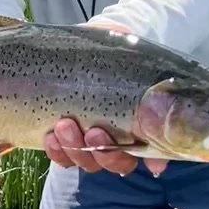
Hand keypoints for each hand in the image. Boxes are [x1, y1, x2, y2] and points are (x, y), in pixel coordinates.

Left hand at [48, 20, 168, 176]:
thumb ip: (139, 65)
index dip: (152, 158)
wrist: (62, 46)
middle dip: (107, 153)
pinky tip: (51, 136)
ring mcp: (88, 139)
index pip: (151, 146)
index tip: (146, 156)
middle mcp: (116, 134)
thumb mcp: (120, 45)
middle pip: (119, 161)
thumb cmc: (99, 47)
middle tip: (94, 133)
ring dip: (78, 150)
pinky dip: (58, 151)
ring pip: (89, 162)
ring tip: (64, 125)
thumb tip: (158, 91)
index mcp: (138, 116)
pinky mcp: (62, 139)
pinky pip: (62, 157)